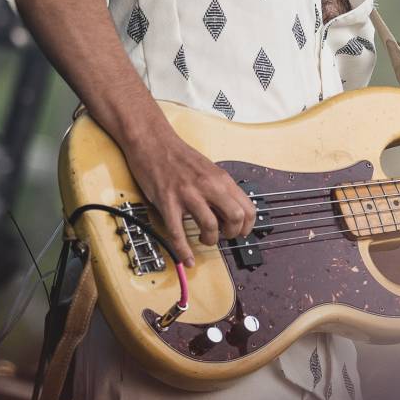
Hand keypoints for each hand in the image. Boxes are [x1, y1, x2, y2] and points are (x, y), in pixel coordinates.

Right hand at [122, 128, 254, 267]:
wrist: (153, 141)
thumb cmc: (178, 155)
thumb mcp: (209, 168)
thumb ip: (220, 188)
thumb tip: (229, 210)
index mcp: (220, 179)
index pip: (247, 207)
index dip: (247, 226)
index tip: (241, 232)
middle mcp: (208, 186)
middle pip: (235, 218)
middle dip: (232, 234)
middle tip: (224, 236)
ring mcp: (188, 194)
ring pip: (210, 227)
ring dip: (210, 240)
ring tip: (204, 239)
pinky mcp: (167, 202)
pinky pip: (177, 233)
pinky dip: (183, 250)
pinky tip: (186, 258)